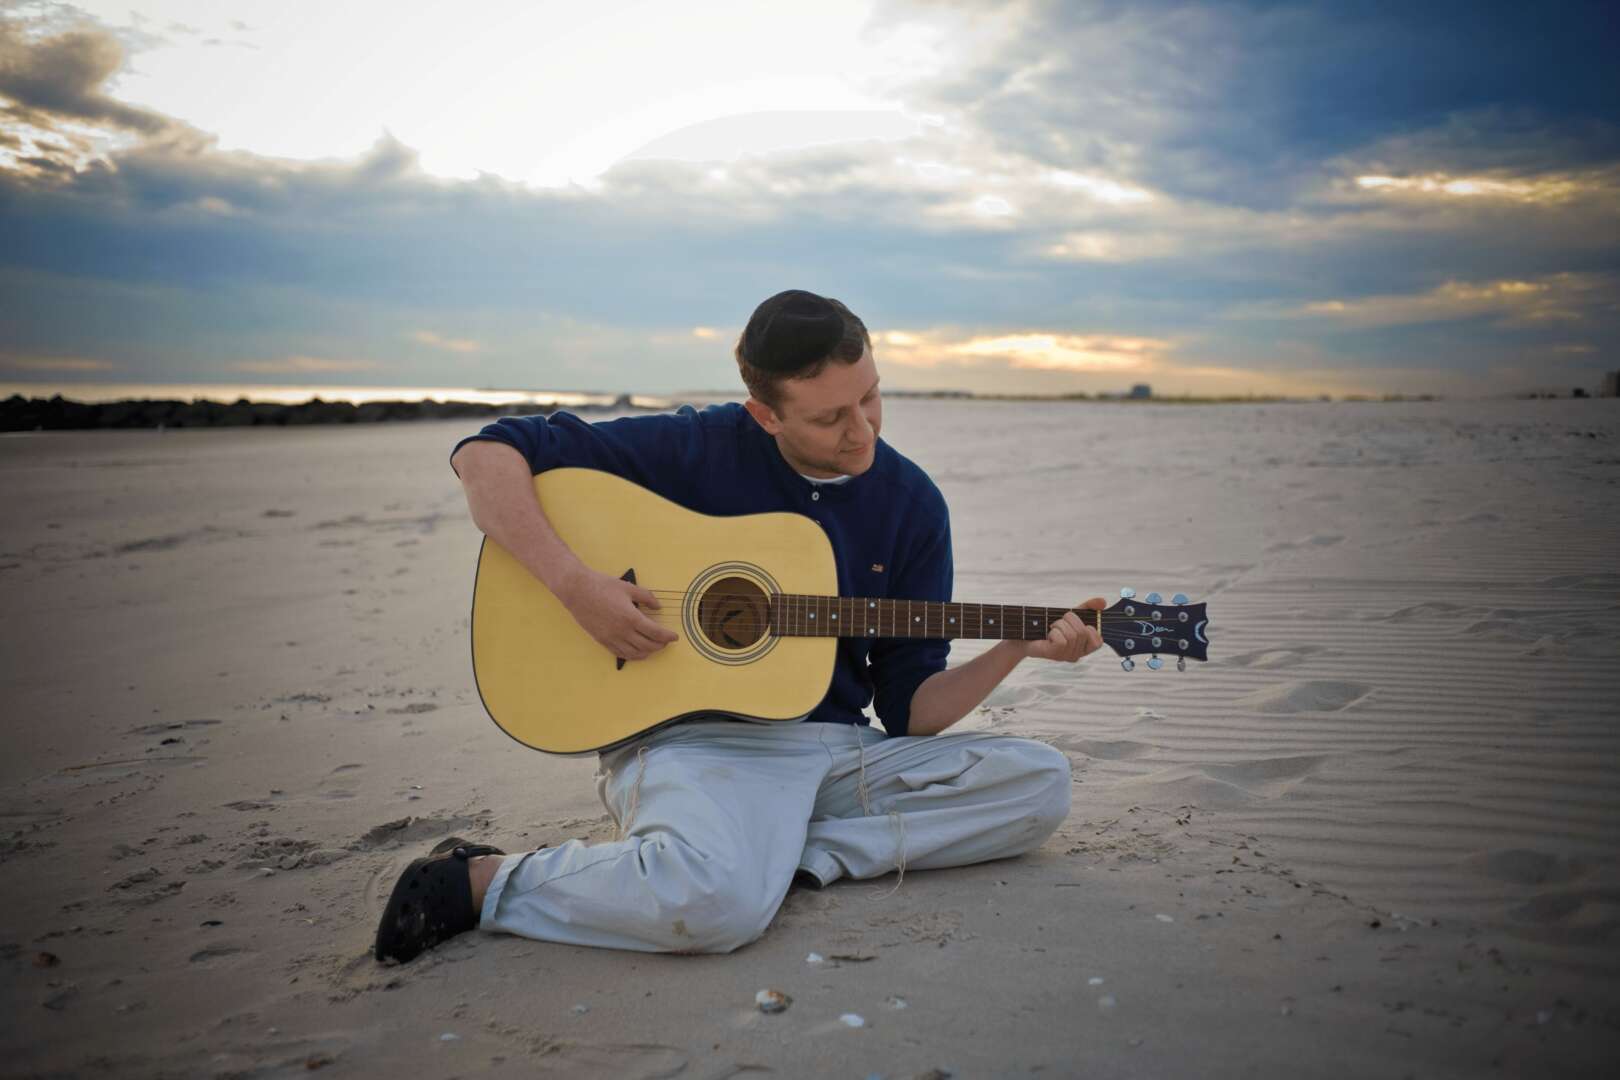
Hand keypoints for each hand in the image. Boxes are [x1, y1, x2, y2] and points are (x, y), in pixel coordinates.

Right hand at [556, 565, 678, 660]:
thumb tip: (658, 607)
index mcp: (631, 617)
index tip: (675, 637)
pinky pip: (620, 653)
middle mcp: (622, 631)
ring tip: (654, 648)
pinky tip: (637, 652)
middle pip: (647, 645)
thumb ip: (647, 597)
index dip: (668, 636)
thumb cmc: (603, 586)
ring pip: (634, 653)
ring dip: (647, 652)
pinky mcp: (602, 640)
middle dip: (660, 645)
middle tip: (666, 642)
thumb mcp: (629, 587)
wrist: (577, 590)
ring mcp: (611, 638)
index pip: (656, 633)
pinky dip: (632, 655)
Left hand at [1017, 597, 1105, 662]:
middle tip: (1058, 622)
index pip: (1098, 641)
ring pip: (1072, 635)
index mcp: (1083, 647)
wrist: (1024, 632)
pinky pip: (1062, 641)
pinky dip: (1054, 632)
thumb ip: (1088, 608)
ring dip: (1059, 625)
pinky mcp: (1054, 655)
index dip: (1090, 628)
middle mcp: (1077, 654)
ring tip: (1051, 627)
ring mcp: (1065, 656)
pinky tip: (1048, 635)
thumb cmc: (1048, 624)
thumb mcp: (1071, 613)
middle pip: (1082, 632)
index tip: (1077, 623)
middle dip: (1069, 620)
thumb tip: (1103, 601)